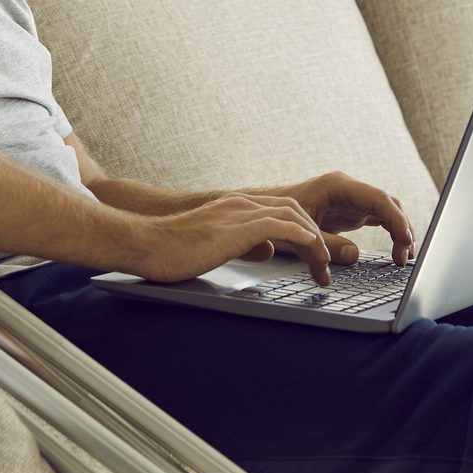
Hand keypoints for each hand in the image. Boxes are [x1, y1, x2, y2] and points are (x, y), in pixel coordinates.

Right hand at [128, 193, 334, 284]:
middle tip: (327, 267)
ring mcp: (239, 213)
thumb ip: (243, 244)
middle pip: (295, 211)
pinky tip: (314, 253)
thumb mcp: (216, 246)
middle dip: (317, 238)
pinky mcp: (237, 227)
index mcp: (236, 207)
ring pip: (294, 217)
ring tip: (324, 268)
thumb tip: (267, 249)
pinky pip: (283, 226)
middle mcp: (241, 204)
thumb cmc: (172, 250)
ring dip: (316, 243)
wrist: (145, 244)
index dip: (305, 232)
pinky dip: (305, 239)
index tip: (317, 258)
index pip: (283, 211)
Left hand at [247, 170, 415, 268]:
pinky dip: (389, 233)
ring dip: (399, 232)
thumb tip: (354, 256)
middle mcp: (349, 189)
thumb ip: (327, 244)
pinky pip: (378, 219)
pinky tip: (395, 251)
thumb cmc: (276, 219)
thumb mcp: (299, 233)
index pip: (378, 198)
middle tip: (406, 257)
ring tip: (403, 259)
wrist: (263, 213)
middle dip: (402, 228)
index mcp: (338, 185)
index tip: (405, 241)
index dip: (396, 220)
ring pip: (386, 212)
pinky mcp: (351, 212)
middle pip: (388, 204)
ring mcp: (351, 200)